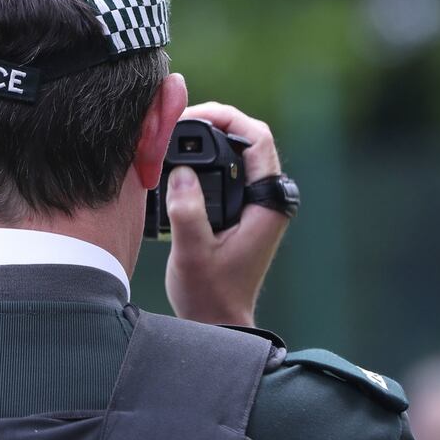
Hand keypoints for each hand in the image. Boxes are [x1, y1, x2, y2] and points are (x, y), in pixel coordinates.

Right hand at [164, 102, 289, 326]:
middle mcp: (266, 199)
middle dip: (212, 124)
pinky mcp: (240, 210)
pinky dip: (204, 159)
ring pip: (236, 153)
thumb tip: (181, 172)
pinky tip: (178, 164)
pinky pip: (226, 170)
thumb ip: (188, 211)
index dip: (227, 118)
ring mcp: (254, 205)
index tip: (192, 117)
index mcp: (266, 205)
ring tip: (173, 139)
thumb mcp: (192, 253)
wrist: (216, 322)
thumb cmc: (209, 293)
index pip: (258, 140)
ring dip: (207, 141)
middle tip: (175, 124)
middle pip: (247, 139)